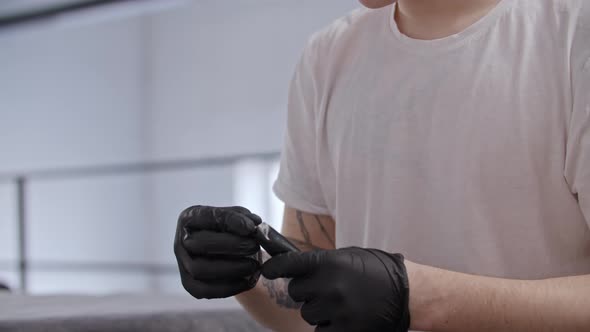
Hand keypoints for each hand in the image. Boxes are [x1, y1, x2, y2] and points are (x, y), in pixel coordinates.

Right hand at [174, 205, 261, 298]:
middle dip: (231, 245)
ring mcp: (182, 263)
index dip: (230, 221)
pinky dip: (229, 287)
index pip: (207, 217)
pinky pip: (204, 290)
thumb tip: (254, 223)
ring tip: (254, 265)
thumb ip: (246, 218)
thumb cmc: (234, 231)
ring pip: (199, 269)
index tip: (251, 228)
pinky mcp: (189, 284)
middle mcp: (181, 240)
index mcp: (190, 218)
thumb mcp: (239, 219)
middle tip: (254, 246)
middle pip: (200, 243)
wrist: (231, 255)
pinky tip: (248, 280)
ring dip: (231, 268)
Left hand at [262, 247, 409, 331]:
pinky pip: (321, 331)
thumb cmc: (377, 271)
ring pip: (308, 313)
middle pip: (296, 292)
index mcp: (330, 263)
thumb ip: (321, 264)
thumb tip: (293, 268)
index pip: (290, 264)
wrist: (407, 292)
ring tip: (339, 303)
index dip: (275, 267)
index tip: (267, 270)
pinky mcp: (345, 331)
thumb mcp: (348, 257)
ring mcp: (337, 311)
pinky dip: (329, 326)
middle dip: (306, 291)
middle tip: (324, 288)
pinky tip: (343, 317)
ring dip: (318, 310)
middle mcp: (330, 286)